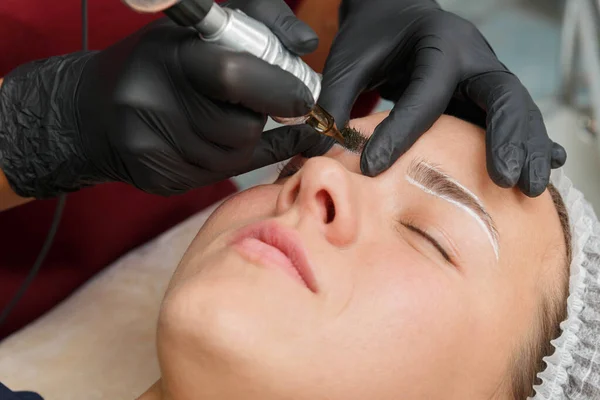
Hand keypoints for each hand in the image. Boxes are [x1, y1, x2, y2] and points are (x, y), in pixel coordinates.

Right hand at [0, 0, 319, 197]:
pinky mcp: (159, 179)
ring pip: (234, 156)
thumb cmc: (159, 63)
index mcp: (169, 56)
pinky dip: (231, 158)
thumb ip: (259, 21)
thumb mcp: (201, 28)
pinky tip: (221, 141)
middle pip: (241, 128)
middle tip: (252, 103)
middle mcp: (154, 104)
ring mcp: (153, 148)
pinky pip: (220, 176)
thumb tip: (307, 44)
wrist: (92, 111)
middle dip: (258, 117)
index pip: (236, 76)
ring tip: (219, 117)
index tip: (301, 95)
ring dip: (243, 138)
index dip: (278, 89)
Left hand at [314, 0, 565, 196]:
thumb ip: (335, 99)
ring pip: (520, 110)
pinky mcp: (485, 95)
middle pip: (503, 96)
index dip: (400, 134)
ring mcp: (485, 76)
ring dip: (528, 148)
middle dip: (506, 139)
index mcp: (438, 44)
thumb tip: (321, 145)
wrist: (396, 15)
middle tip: (505, 180)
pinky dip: (533, 140)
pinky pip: (517, 117)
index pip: (425, 95)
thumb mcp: (348, 60)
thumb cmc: (373, 37)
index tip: (374, 168)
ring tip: (530, 188)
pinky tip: (550, 164)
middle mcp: (473, 58)